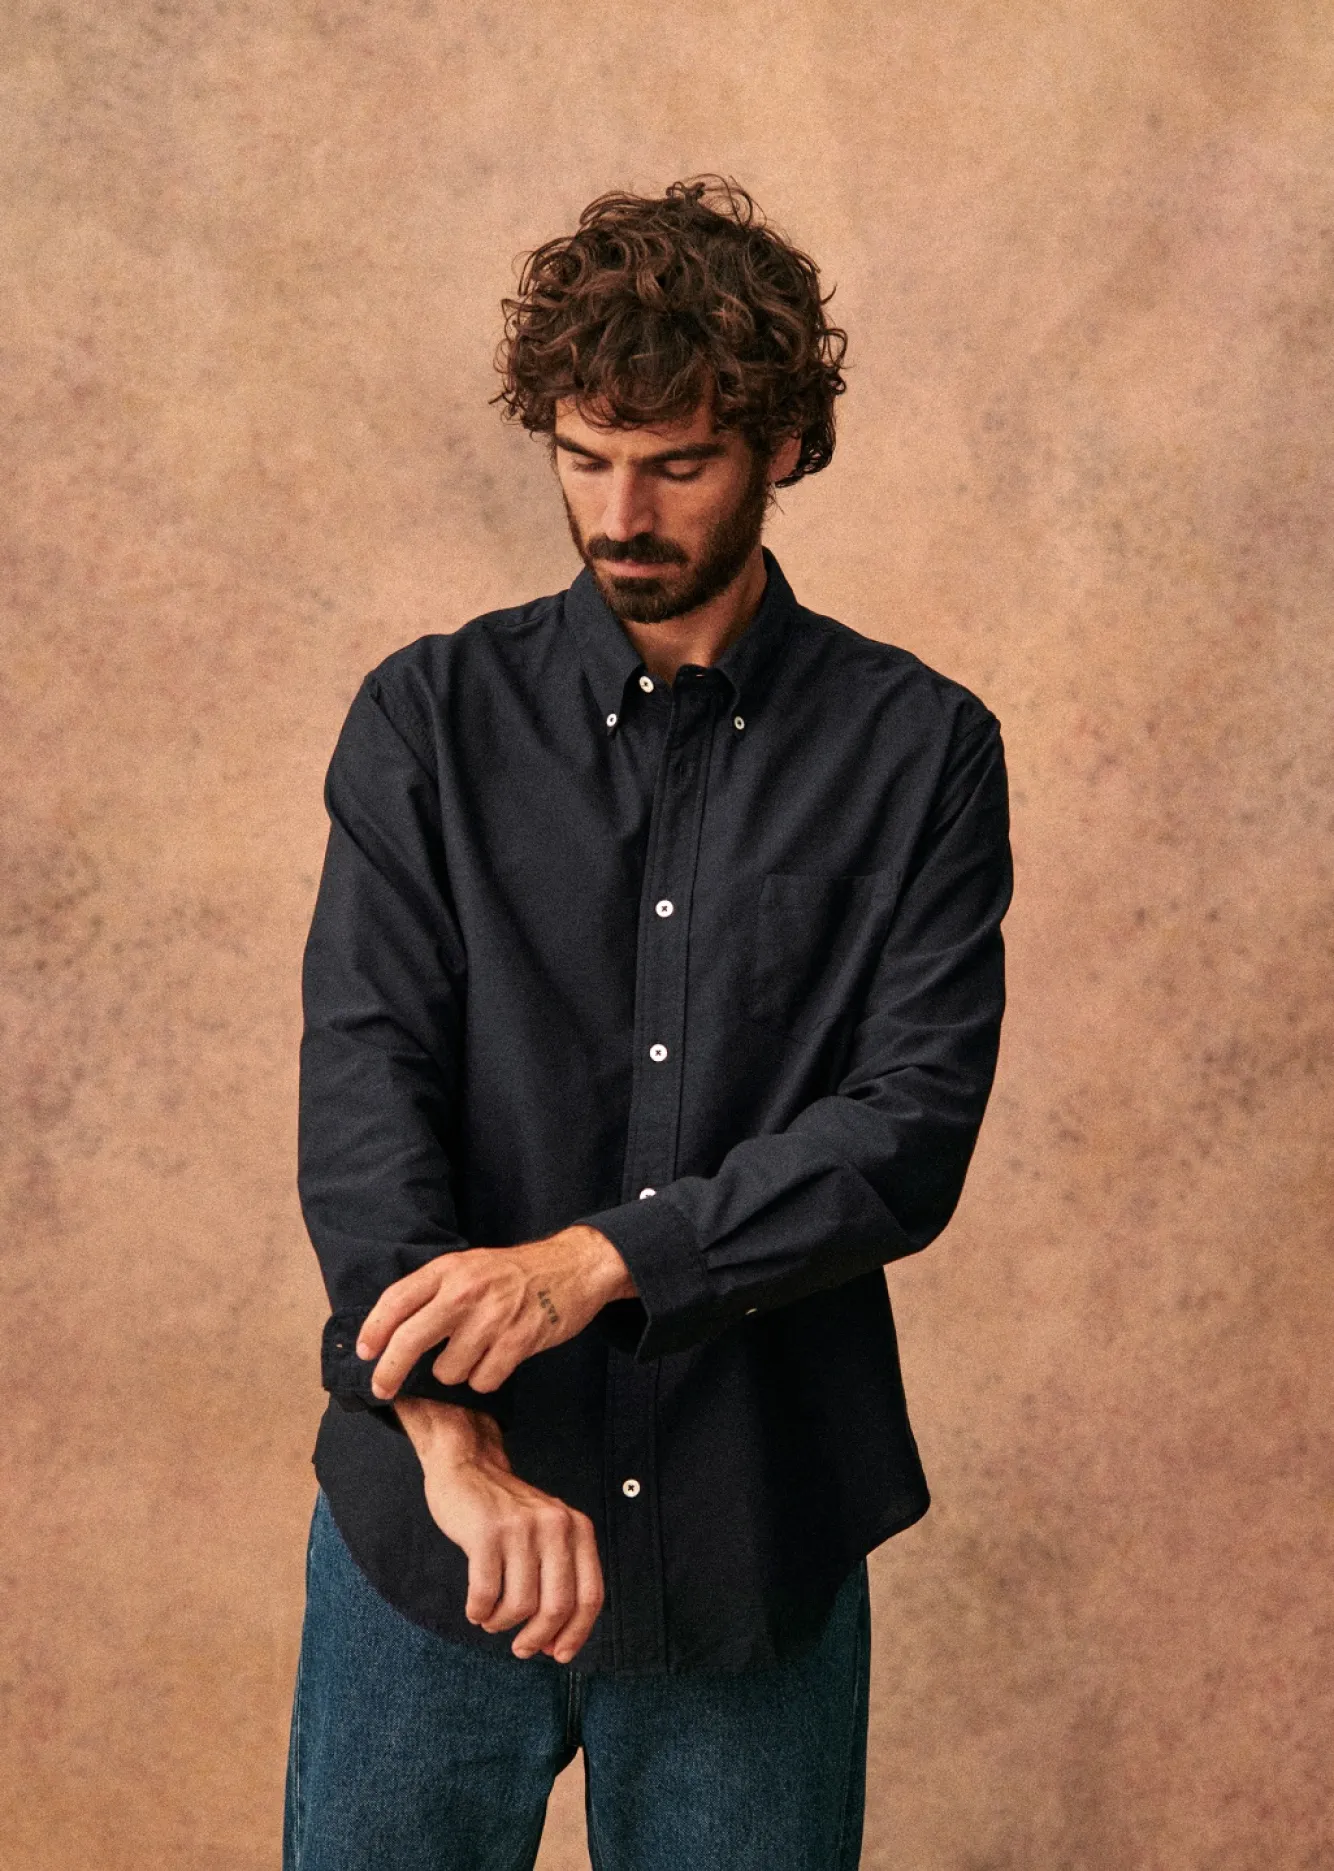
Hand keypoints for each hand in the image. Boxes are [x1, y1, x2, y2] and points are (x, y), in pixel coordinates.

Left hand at [356, 1225, 635, 1398]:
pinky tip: (496, 1362)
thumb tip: (390, 1327)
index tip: (364, 1353)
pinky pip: (484, 1380)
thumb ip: (434, 1289)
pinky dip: (485, 1379)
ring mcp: (494, 1315)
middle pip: (410, 1339)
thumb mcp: (468, 1265)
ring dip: (455, 1373)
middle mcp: (466, 1290)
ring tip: (472, 1356)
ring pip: (449, 1369)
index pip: (396, 1300)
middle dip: (390, 1371)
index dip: (373, 1330)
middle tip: (383, 1388)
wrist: (573, 1266)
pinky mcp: (520, 1339)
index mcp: (449, 1269)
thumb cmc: (513, 1271)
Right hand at [394, 1399, 603, 1662]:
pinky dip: (480, 1611)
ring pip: (520, 1605)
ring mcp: (521, 1528)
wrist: (469, 1466)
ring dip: (503, 1624)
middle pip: (557, 1606)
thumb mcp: (548, 1533)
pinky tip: (476, 1610)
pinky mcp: (486, 1533)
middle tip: (521, 1648)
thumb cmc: (508, 1513)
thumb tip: (556, 1644)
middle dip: (538, 1638)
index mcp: (577, 1528)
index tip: (558, 1654)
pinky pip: (486, 1594)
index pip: (591, 1595)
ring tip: (492, 1620)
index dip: (577, 1633)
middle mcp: (556, 1526)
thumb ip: (559, 1578)